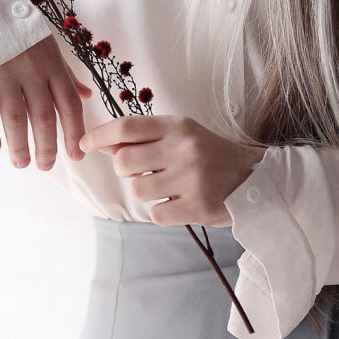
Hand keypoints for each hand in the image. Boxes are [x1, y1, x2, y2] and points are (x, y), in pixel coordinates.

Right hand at [0, 34, 92, 169]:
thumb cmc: (15, 25)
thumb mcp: (47, 43)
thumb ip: (65, 72)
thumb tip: (85, 95)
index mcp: (51, 62)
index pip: (69, 103)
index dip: (74, 132)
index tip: (76, 155)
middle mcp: (31, 69)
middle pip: (43, 116)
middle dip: (47, 146)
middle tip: (45, 166)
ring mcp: (3, 71)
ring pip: (15, 117)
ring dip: (19, 145)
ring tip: (21, 163)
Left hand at [79, 114, 266, 226]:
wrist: (254, 178)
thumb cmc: (209, 153)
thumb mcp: (180, 134)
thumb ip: (144, 138)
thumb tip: (101, 143)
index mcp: (178, 125)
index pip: (127, 127)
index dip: (100, 135)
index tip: (84, 144)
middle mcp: (184, 148)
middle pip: (124, 162)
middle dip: (125, 170)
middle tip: (143, 170)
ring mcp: (191, 178)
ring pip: (138, 191)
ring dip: (146, 191)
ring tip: (168, 186)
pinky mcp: (197, 207)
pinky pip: (156, 214)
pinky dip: (162, 210)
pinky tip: (179, 201)